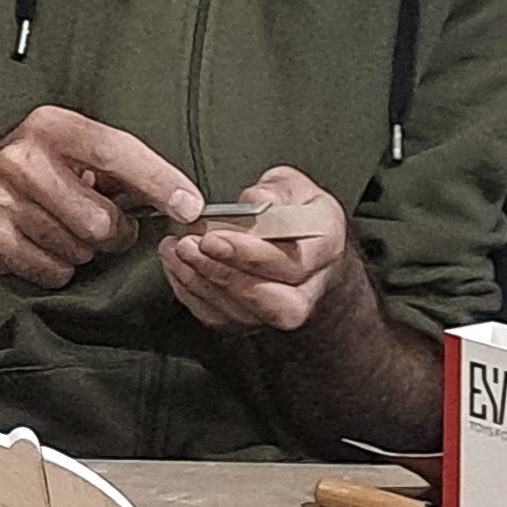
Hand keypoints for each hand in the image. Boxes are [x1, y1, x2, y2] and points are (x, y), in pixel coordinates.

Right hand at [0, 105, 200, 288]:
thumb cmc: (36, 170)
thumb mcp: (72, 149)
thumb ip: (121, 168)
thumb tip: (180, 200)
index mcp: (50, 127)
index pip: (115, 151)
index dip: (157, 181)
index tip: (188, 205)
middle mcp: (21, 159)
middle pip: (100, 220)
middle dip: (116, 233)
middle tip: (107, 225)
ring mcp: (1, 200)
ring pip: (79, 250)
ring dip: (84, 250)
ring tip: (65, 228)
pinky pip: (54, 271)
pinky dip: (59, 267)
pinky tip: (44, 244)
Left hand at [161, 167, 348, 334]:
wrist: (302, 246)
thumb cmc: (295, 212)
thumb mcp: (293, 185)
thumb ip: (276, 190)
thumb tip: (256, 199)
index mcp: (328, 245)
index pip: (295, 261)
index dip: (252, 254)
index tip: (214, 237)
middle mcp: (312, 286)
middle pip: (274, 300)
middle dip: (225, 274)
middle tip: (190, 247)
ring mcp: (284, 309)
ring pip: (245, 314)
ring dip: (203, 282)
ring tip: (178, 251)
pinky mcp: (255, 321)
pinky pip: (222, 318)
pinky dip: (193, 293)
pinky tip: (178, 266)